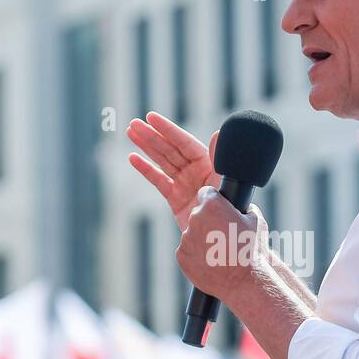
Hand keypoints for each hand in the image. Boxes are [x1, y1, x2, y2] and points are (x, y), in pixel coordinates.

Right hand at [126, 113, 219, 230]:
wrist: (221, 240)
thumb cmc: (227, 210)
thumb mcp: (224, 182)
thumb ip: (220, 158)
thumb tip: (218, 132)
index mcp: (208, 164)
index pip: (184, 143)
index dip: (168, 130)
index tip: (152, 117)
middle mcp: (196, 172)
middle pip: (170, 149)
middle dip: (152, 136)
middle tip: (134, 123)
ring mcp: (185, 184)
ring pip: (163, 161)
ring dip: (146, 147)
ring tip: (131, 132)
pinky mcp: (176, 199)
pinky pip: (159, 181)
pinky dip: (146, 169)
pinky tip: (133, 157)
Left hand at [176, 189, 268, 303]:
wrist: (244, 281)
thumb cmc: (252, 250)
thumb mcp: (256, 220)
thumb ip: (245, 208)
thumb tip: (243, 206)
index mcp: (212, 205)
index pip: (206, 193)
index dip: (215, 202)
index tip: (221, 212)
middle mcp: (195, 218)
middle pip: (198, 214)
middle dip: (208, 222)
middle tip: (224, 237)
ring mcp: (186, 238)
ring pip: (192, 233)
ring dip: (202, 239)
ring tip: (220, 253)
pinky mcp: (181, 256)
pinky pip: (188, 251)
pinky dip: (197, 255)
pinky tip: (212, 262)